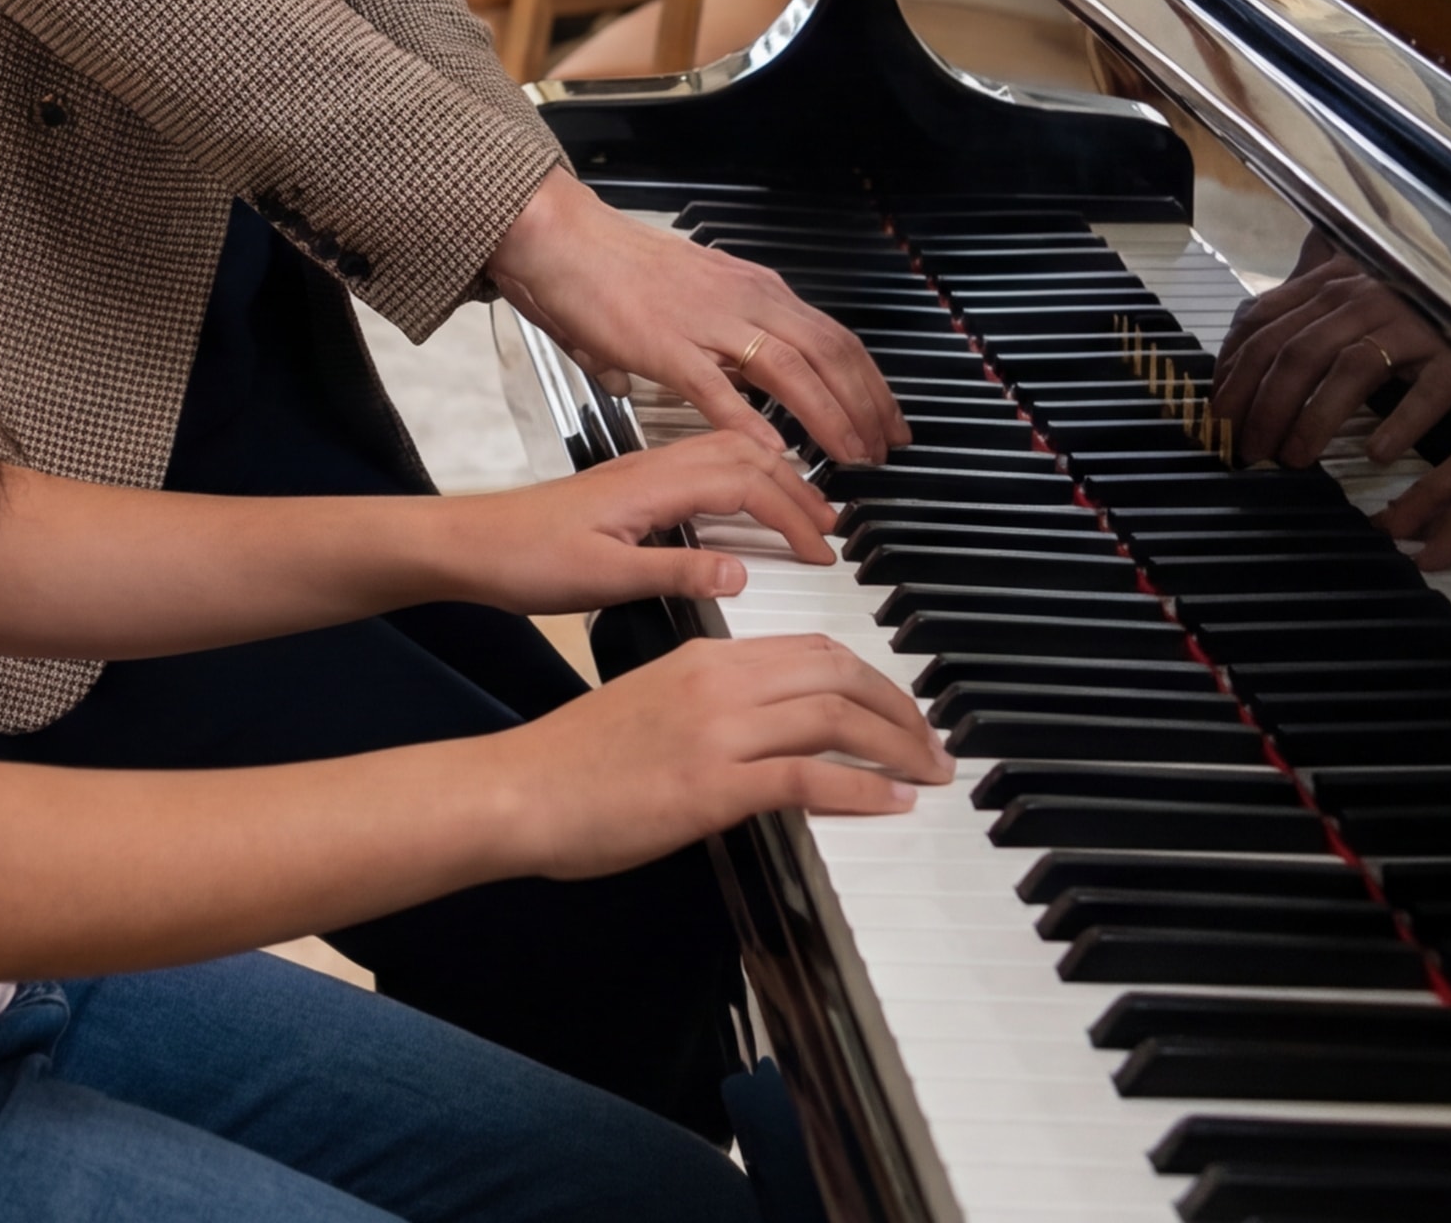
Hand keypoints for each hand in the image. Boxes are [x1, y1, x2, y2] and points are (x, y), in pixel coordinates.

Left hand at [435, 430, 838, 615]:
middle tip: (831, 525)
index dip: (791, 515)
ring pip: (726, 451)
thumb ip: (674, 571)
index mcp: (651, 484)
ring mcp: (640, 470)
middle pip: (746, 453)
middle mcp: (651, 467)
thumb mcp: (603, 578)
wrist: (467, 543)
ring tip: (804, 510)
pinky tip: (744, 500)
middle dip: (797, 486)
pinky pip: (703, 462)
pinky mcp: (629, 483)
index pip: (745, 484)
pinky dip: (742, 475)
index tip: (821, 550)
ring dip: (773, 474)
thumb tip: (740, 572)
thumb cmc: (522, 559)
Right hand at [488, 172, 901, 465]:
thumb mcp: (681, 298)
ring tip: (850, 457)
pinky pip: (720, 389)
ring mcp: (708, 321)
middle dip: (868, 404)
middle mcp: (743, 299)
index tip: (886, 417)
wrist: (559, 237)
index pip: (833, 335)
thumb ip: (697, 343)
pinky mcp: (666, 345)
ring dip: (830, 418)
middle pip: (830, 353)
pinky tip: (774, 452)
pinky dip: (753, 423)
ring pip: (793, 370)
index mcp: (751, 288)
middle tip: (887, 447)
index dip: (869, 380)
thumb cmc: (608, 266)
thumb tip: (700, 385)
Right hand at [506, 631, 947, 867]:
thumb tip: (767, 735)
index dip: (870, 678)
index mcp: (705, 657)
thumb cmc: (575, 759)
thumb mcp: (652, 707)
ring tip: (927, 772)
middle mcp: (719, 682)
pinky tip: (891, 802)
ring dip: (896, 745)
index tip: (897, 710)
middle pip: (837, 671)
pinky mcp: (713, 786)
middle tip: (930, 743)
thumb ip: (712, 707)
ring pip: (834, 716)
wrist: (520, 788)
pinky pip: (809, 778)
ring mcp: (717, 733)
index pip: (812, 648)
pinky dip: (863, 789)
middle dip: (898, 707)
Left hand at [1207, 252, 1450, 467]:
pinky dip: (1401, 422)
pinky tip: (1377, 453)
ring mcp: (1415, 324)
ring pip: (1351, 369)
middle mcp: (1367, 297)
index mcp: (1332, 283)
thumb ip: (1298, 308)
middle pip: (1297, 352)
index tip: (1219, 415)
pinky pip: (1428, 390)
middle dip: (1262, 406)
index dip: (1232, 371)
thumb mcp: (1351, 294)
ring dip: (1314, 419)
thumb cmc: (1414, 303)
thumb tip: (1239, 342)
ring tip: (1295, 458)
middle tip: (1249, 450)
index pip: (1263, 322)